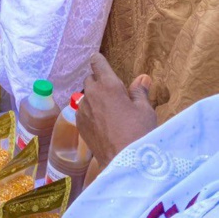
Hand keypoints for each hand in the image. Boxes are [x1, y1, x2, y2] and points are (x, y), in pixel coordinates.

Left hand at [77, 53, 156, 168]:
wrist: (125, 161)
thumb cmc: (139, 132)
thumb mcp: (145, 110)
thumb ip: (139, 91)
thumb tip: (142, 77)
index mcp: (108, 85)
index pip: (97, 63)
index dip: (99, 61)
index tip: (100, 61)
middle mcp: (91, 93)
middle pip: (90, 79)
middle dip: (100, 83)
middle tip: (114, 94)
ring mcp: (83, 108)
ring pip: (86, 96)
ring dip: (94, 98)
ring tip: (109, 112)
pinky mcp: (78, 123)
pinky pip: (82, 111)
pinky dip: (90, 112)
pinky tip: (102, 123)